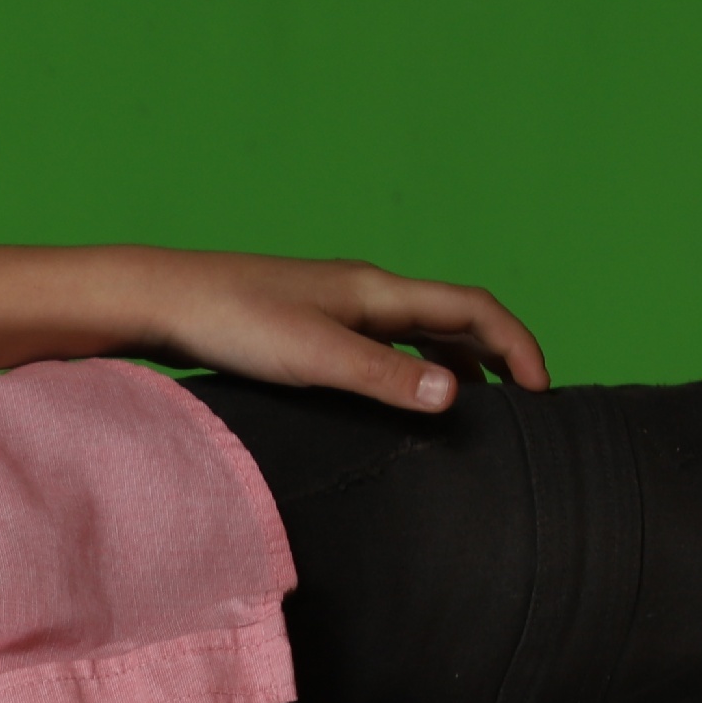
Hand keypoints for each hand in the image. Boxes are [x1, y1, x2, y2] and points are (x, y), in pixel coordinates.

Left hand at [119, 251, 548, 411]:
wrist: (159, 302)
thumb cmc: (231, 322)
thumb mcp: (314, 356)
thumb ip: (384, 377)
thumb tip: (456, 397)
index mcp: (377, 291)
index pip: (472, 307)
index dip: (517, 344)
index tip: (542, 392)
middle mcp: (364, 293)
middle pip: (453, 318)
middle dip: (495, 355)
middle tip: (521, 406)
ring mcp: (335, 309)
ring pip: (417, 333)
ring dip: (454, 364)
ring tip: (471, 411)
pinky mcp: (306, 329)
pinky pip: (380, 347)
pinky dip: (407, 371)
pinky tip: (394, 403)